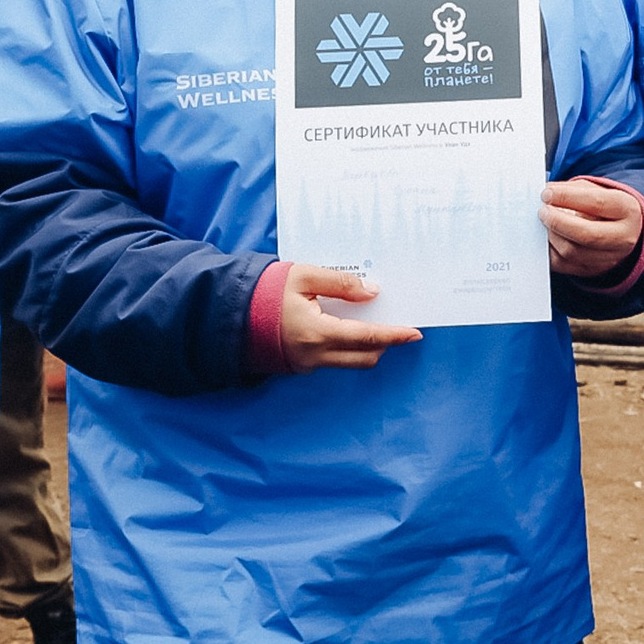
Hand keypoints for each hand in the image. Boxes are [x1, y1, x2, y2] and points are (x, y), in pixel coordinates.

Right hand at [278, 265, 422, 372]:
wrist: (228, 313)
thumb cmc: (264, 291)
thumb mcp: (303, 276)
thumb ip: (341, 284)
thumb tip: (372, 292)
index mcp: (317, 333)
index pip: (367, 338)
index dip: (394, 335)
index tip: (415, 333)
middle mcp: (314, 356)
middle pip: (364, 357)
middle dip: (384, 344)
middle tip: (395, 325)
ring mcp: (306, 366)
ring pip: (349, 362)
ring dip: (365, 347)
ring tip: (369, 323)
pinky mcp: (298, 367)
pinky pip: (332, 360)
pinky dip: (345, 347)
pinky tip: (343, 327)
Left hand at [539, 179, 643, 279]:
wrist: (617, 231)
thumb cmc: (602, 207)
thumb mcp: (594, 190)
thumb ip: (572, 189)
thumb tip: (548, 194)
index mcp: (627, 210)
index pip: (596, 203)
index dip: (567, 197)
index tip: (547, 194)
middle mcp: (623, 237)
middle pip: (586, 234)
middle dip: (558, 221)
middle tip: (542, 211)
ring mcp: (609, 258)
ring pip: (571, 251)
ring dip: (551, 235)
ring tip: (545, 222)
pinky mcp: (591, 271)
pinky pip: (562, 264)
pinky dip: (549, 249)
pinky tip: (548, 236)